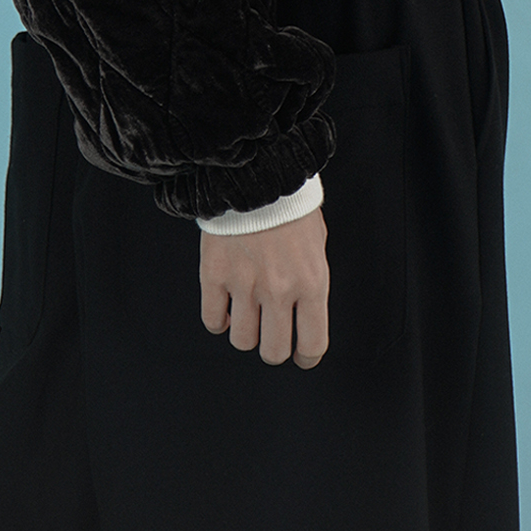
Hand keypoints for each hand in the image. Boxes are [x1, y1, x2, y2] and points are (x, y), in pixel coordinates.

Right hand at [199, 205, 329, 367]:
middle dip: (274, 348)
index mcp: (311, 283)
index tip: (301, 354)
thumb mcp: (317, 246)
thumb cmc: (291, 207)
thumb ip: (311, 283)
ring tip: (248, 315)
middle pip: (273, 352)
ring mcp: (244, 285)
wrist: (257, 174)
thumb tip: (303, 315)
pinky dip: (218, 320)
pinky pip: (212, 320)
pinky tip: (226, 306)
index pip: (312, 345)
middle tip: (272, 334)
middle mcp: (278, 290)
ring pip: (242, 341)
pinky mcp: (215, 275)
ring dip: (246, 333)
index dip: (306, 356)